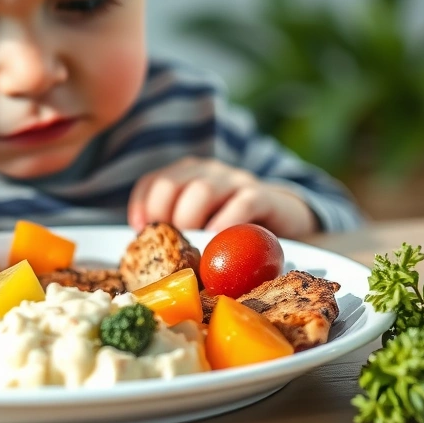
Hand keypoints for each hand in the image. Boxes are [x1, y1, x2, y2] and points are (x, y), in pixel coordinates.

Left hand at [127, 157, 317, 237]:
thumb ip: (177, 230)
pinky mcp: (262, 195)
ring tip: (194, 245)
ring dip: (191, 220)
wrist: (284, 222)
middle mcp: (207, 172)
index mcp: (187, 176)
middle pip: (172, 183)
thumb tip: (147, 250)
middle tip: (172, 242)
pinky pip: (242, 203)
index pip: (153, 182)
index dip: (141, 205)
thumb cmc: (232, 229)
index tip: (139, 230)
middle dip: (164, 215)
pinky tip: (219, 241)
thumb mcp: (201, 226)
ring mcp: (235, 181)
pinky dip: (226, 223)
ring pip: (203, 190)